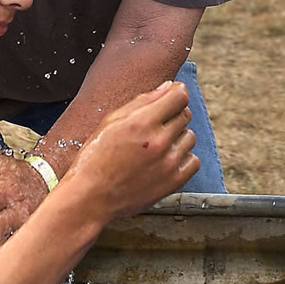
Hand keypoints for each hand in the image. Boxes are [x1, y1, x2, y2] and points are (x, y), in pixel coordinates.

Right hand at [60, 80, 197, 218]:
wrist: (91, 197)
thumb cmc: (95, 158)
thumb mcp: (111, 122)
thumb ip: (142, 101)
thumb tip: (168, 87)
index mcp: (142, 122)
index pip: (179, 96)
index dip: (177, 91)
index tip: (173, 95)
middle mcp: (158, 141)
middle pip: (185, 115)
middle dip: (172, 115)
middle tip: (155, 125)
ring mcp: (168, 163)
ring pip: (190, 137)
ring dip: (177, 137)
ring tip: (156, 145)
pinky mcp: (174, 182)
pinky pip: (193, 161)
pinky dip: (183, 158)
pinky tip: (166, 160)